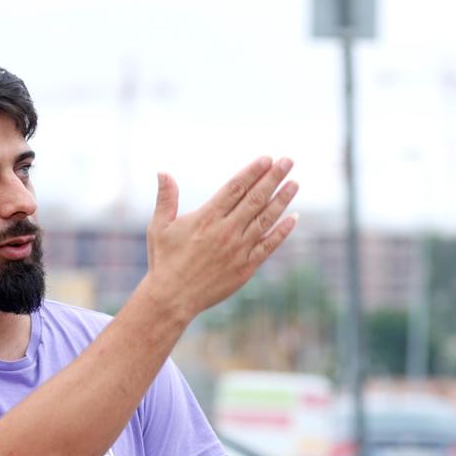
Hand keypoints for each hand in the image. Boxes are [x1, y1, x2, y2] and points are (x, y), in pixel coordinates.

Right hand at [145, 156, 298, 316]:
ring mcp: (238, 249)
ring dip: (282, 200)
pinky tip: (294, 218)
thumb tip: (163, 172)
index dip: (253, 172)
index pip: (235, 188)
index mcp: (207, 217)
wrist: (173, 297)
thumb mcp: (160, 226)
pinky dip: (282, 232)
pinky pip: (268, 246)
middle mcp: (226, 230)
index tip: (267, 158)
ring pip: (265, 219)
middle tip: (288, 161)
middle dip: (273, 178)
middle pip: (255, 198)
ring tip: (295, 183)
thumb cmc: (164, 261)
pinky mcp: (246, 267)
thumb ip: (166, 198)